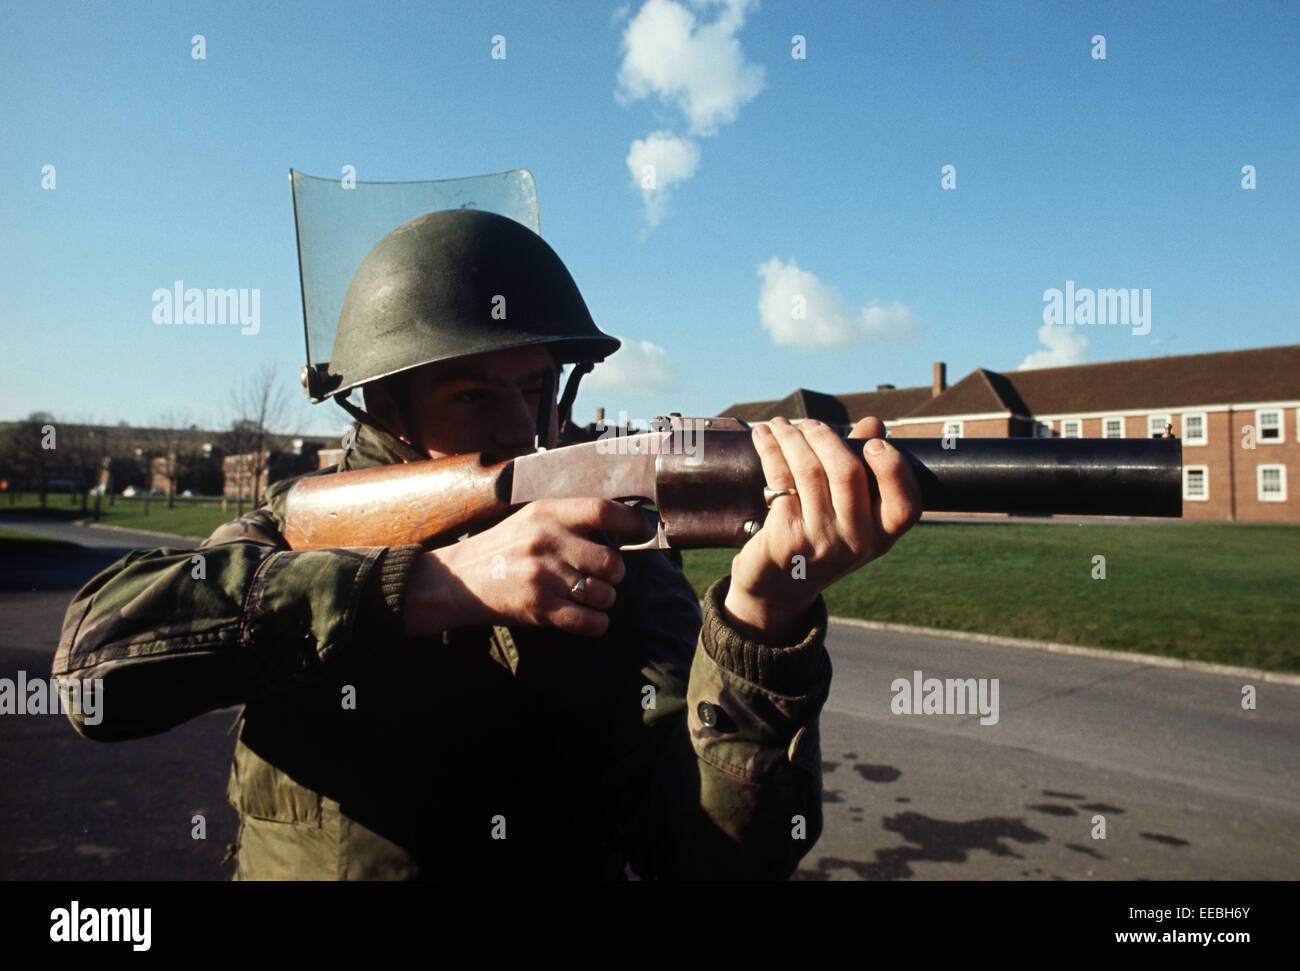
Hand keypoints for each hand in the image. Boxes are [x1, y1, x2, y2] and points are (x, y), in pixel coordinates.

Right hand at [402, 498, 651, 638]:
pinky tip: (587, 618)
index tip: (642, 532)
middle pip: (611, 560)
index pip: (603, 511)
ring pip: (603, 594)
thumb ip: (571, 519)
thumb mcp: (532, 519)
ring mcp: (543, 576)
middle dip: (616, 574)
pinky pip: (590, 622)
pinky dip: (596, 623)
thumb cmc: (504, 548)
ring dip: (604, 599)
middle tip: (604, 576)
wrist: (458, 580)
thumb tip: (624, 524)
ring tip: (589, 596)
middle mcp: (547, 542)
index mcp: (548, 514)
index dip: (631, 523)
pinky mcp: (539, 608)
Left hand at [723, 416, 921, 641]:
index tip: (875, 443)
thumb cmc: (819, 540)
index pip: (906, 506)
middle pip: (848, 472)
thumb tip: (875, 424)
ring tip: (781, 426)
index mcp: (882, 537)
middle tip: (810, 425)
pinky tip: (764, 437)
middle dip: (825, 438)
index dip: (893, 470)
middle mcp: (856, 542)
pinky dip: (770, 451)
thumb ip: (864, 470)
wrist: (778, 588)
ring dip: (792, 439)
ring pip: (809, 470)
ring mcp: (821, 541)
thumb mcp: (850, 516)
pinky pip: (781, 479)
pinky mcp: (786, 537)